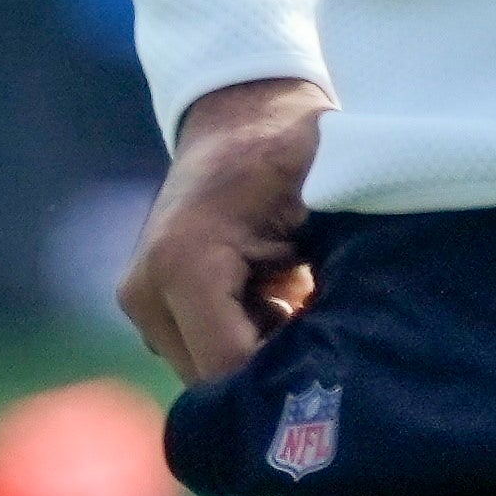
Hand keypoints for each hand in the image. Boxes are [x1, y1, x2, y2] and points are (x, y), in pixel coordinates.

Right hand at [118, 77, 328, 384]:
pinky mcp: (149, 306)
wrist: (243, 113)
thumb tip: (354, 354)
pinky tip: (277, 301)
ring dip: (261, 356)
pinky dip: (245, 341)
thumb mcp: (330, 199)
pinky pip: (202, 353)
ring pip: (210, 374)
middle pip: (217, 382)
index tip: (338, 363)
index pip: (230, 372)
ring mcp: (141, 302)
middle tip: (329, 332)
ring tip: (300, 303)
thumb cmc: (296, 148)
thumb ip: (341, 274)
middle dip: (275, 370)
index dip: (288, 382)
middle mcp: (147, 290)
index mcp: (184, 262)